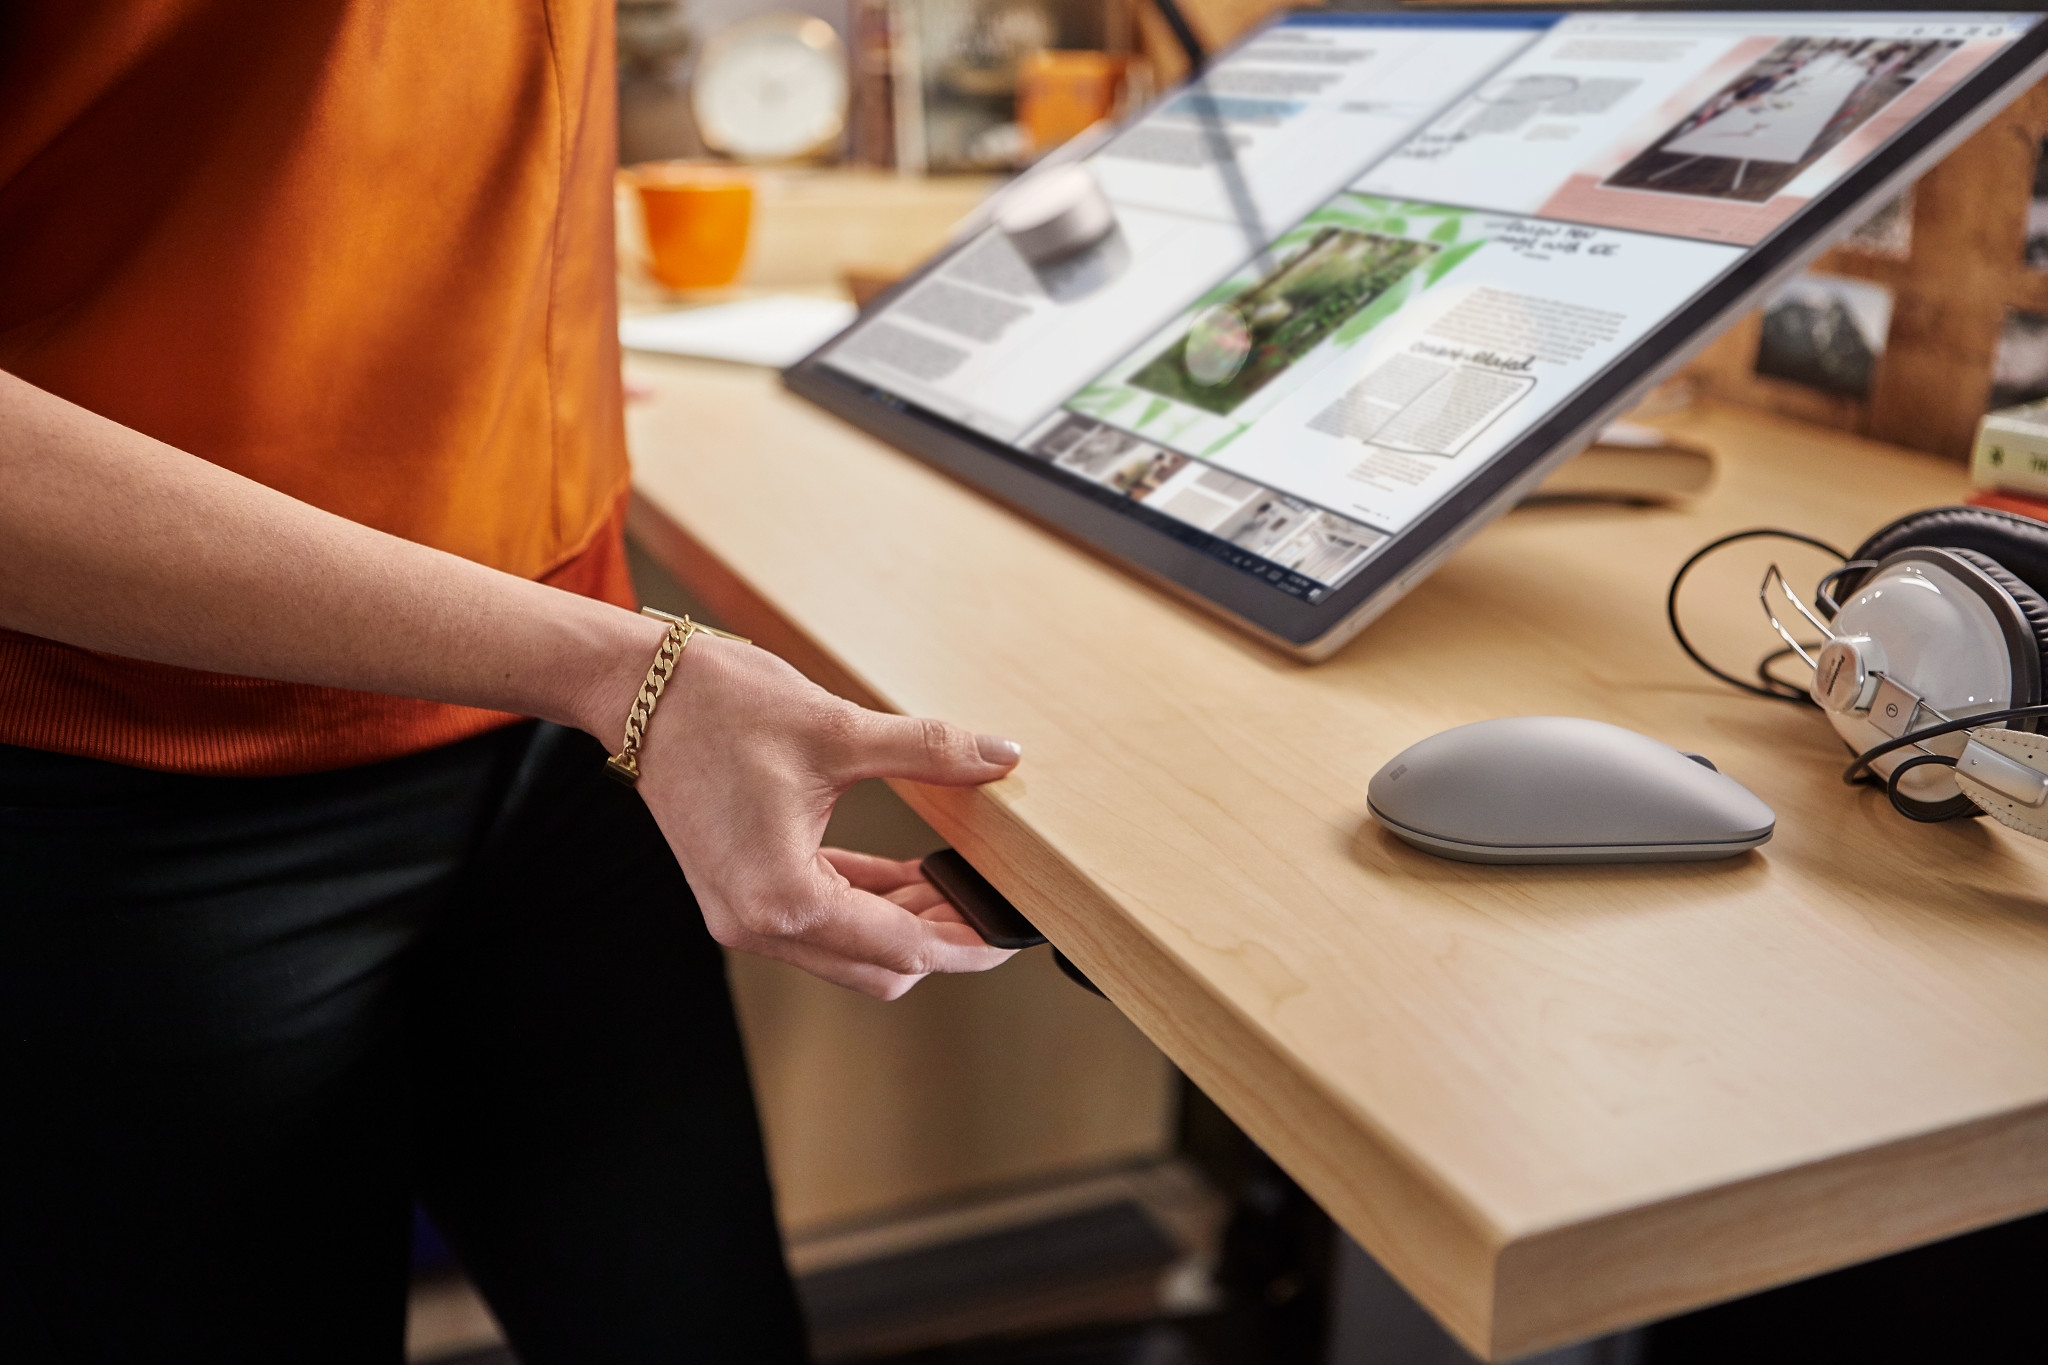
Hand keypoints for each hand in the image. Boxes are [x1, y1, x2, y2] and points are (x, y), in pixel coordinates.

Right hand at [620, 632, 1021, 998]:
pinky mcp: (737, 893)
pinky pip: (817, 920)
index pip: (900, 948)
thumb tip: (1002, 756)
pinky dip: (863, 904)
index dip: (963, 945)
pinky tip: (902, 873)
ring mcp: (742, 914)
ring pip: (847, 952)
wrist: (639, 690)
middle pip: (875, 968)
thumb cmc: (723, 707)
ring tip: (950, 883)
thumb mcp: (840, 728)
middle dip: (936, 942)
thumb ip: (929, 751)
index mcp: (784, 896)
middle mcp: (758, 922)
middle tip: (983, 904)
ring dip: (900, 925)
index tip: (1005, 936)